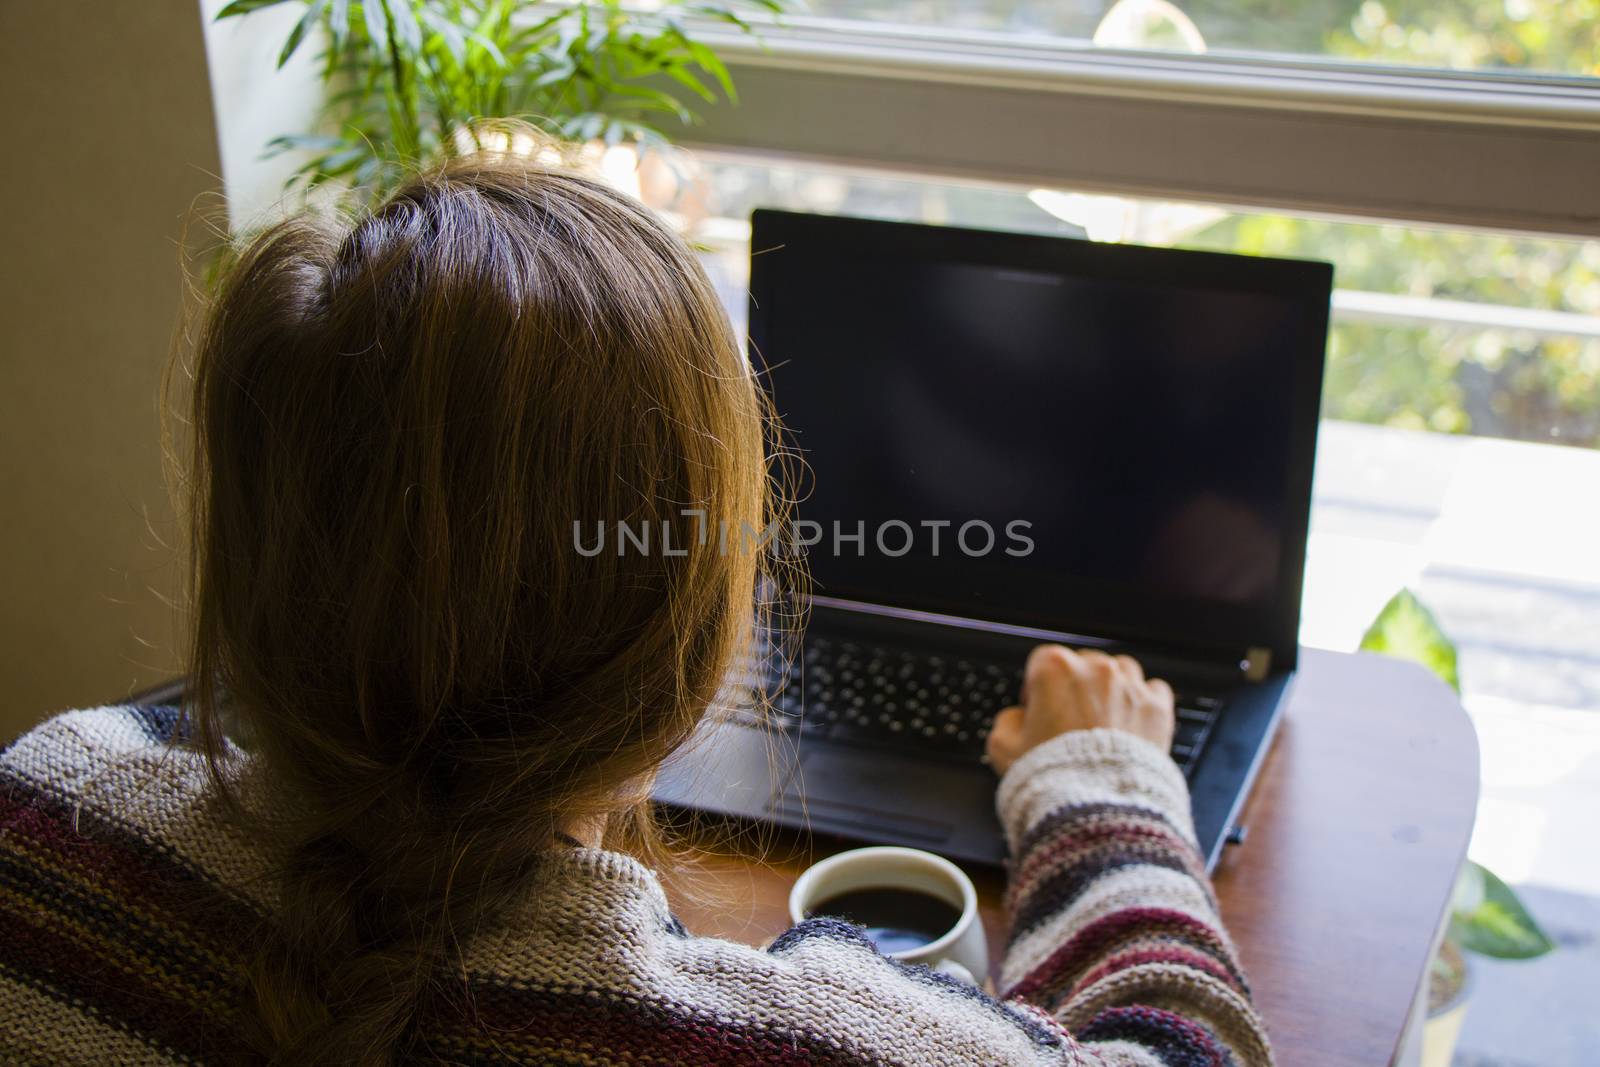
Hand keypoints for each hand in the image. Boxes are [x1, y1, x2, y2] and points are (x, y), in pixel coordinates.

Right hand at [985, 645, 1175, 774]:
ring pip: (1121, 671)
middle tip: (1068, 720)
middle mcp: (1096, 670)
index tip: (1037, 707)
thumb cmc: (1051, 777)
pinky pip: (1154, 690)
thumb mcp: (1002, 748)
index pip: (1041, 660)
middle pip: (1083, 663)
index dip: (1036, 686)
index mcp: (1055, 669)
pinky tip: (1133, 722)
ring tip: (1103, 720)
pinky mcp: (1158, 709)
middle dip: (1075, 687)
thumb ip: (1007, 721)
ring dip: (1111, 689)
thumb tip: (1019, 717)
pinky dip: (1144, 702)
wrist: (1096, 809)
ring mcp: (1131, 687)